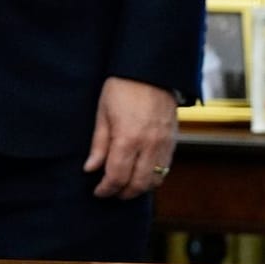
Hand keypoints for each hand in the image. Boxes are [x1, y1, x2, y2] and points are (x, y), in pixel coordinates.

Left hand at [83, 77, 177, 198]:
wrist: (151, 70)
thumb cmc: (123, 88)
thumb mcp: (103, 114)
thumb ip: (98, 145)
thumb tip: (91, 169)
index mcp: (128, 138)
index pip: (116, 177)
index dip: (105, 189)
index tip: (98, 191)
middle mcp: (149, 144)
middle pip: (137, 184)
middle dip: (122, 193)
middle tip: (111, 191)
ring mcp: (164, 143)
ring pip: (155, 180)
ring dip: (140, 188)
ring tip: (127, 184)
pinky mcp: (173, 139)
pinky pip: (166, 167)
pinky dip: (154, 176)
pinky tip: (142, 171)